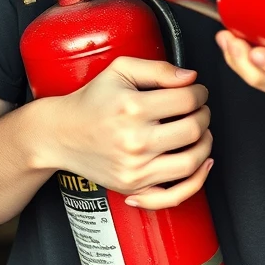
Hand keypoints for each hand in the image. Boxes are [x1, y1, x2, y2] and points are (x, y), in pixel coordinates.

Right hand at [47, 57, 212, 209]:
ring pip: (191, 162)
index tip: (198, 92)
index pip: (188, 100)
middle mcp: (134, 141)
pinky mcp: (133, 187)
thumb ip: (159, 69)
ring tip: (200, 133)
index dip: (200, 92)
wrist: (59, 134)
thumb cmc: (91, 101)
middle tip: (199, 109)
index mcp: (132, 109)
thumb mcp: (121, 70)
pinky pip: (173, 196)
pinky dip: (195, 182)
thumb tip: (191, 77)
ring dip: (206, 144)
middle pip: (194, 130)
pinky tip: (201, 165)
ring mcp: (134, 169)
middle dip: (205, 115)